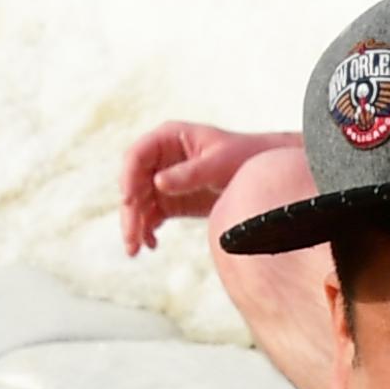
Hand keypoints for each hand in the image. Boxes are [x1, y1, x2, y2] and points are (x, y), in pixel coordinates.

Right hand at [118, 122, 272, 255]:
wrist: (262, 174)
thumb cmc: (243, 157)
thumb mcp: (219, 163)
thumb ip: (191, 173)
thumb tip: (158, 183)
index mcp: (168, 138)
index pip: (137, 155)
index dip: (127, 177)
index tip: (127, 200)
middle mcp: (160, 158)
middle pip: (134, 183)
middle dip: (130, 211)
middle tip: (130, 238)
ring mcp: (163, 180)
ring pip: (139, 203)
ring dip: (134, 225)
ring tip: (134, 250)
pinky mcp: (171, 200)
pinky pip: (151, 215)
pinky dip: (148, 230)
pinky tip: (151, 245)